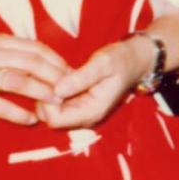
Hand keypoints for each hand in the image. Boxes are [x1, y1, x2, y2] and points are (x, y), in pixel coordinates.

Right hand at [0, 34, 70, 124]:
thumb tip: (39, 61)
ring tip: (57, 103)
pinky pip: (0, 106)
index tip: (71, 73)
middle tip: (71, 90)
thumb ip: (6, 52)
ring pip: (21, 81)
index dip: (57, 61)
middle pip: (34, 62)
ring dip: (44, 93)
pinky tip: (31, 119)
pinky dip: (19, 113)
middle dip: (58, 76)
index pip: (36, 48)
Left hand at [39, 34, 157, 128]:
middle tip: (51, 74)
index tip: (52, 79)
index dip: (47, 100)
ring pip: (49, 110)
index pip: (54, 119)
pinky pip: (55, 103)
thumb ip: (81, 78)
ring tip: (57, 73)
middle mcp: (84, 117)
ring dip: (48, 92)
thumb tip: (57, 89)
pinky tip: (60, 75)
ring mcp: (80, 112)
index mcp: (91, 112)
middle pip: (48, 117)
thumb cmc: (121, 60)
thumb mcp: (103, 64)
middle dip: (44, 96)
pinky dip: (52, 90)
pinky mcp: (76, 105)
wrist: (134, 60)